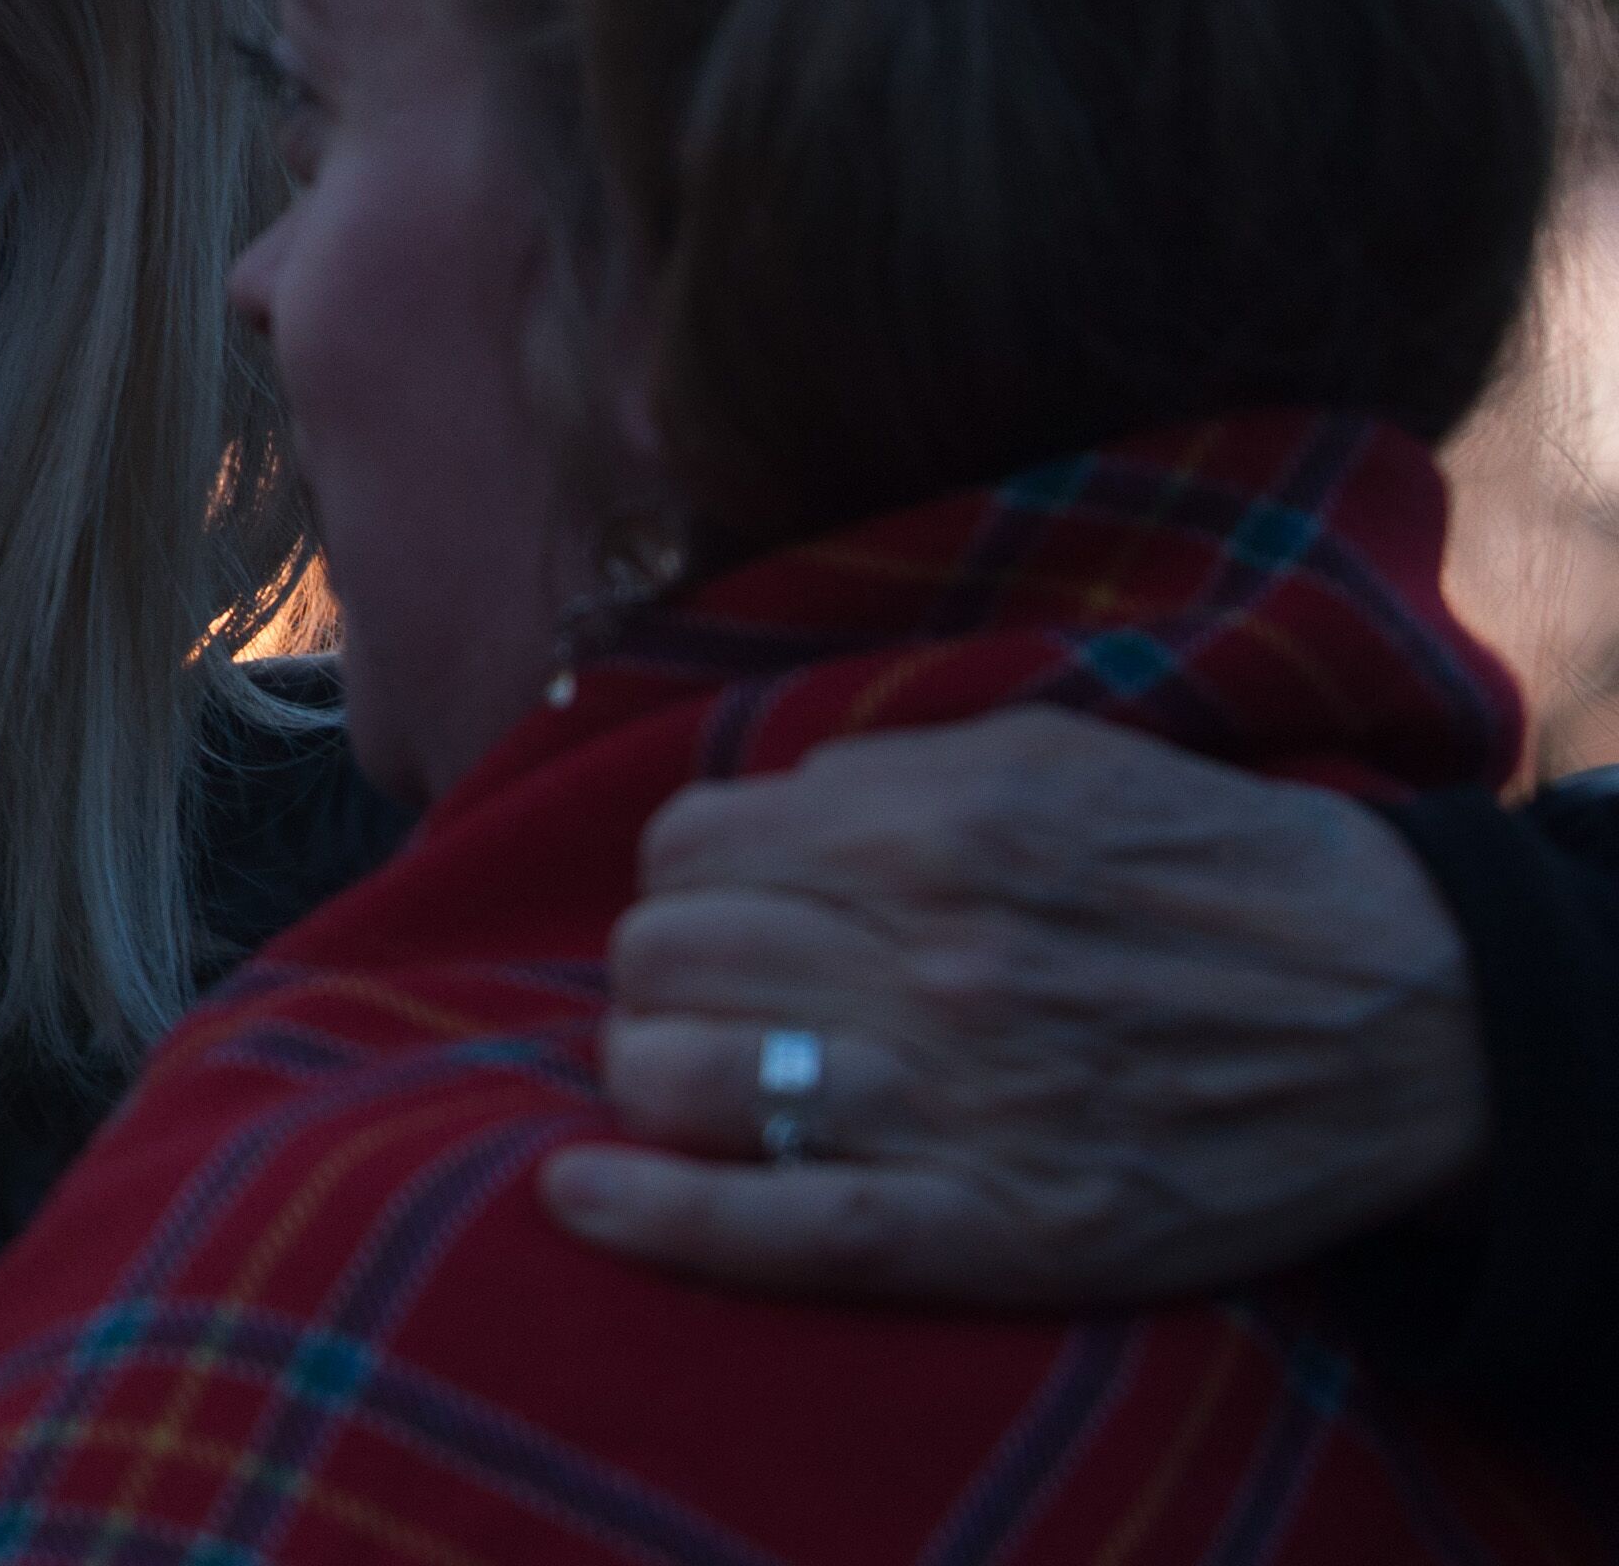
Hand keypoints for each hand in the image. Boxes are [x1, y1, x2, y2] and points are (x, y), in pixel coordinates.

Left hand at [539, 708, 1484, 1304]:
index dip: (681, 878)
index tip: (718, 905)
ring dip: (657, 1073)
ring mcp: (954, 1100)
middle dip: (663, 974)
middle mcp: (925, 957)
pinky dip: (655, 1216)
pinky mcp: (997, 1227)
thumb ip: (880, 771)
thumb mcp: (1045, 756)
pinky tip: (576, 1195)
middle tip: (718, 997)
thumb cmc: (1210, 870)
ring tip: (704, 1077)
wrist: (1409, 1011)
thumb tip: (739, 810)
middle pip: (663, 959)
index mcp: (932, 828)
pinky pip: (779, 1227)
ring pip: (683, 1076)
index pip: (686, 848)